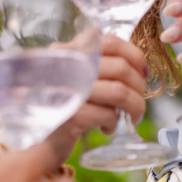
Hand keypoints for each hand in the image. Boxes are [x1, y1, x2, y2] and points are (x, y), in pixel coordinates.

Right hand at [45, 35, 146, 162]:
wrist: (39, 140)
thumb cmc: (65, 105)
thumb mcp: (77, 77)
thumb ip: (99, 65)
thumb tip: (140, 68)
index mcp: (69, 51)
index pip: (110, 41)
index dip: (134, 55)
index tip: (142, 72)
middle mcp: (65, 65)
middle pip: (120, 67)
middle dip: (138, 87)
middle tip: (136, 101)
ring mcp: (67, 90)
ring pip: (119, 92)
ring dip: (134, 106)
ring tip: (131, 116)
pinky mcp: (70, 116)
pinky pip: (108, 115)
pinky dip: (114, 122)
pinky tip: (107, 127)